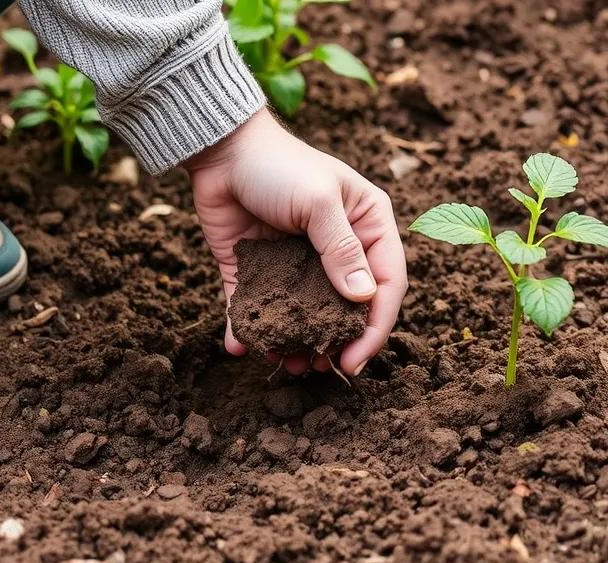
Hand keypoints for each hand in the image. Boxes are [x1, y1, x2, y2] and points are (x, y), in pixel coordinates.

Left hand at [182, 109, 407, 376]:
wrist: (221, 150)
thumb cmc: (280, 164)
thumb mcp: (318, 202)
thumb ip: (341, 250)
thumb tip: (363, 299)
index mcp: (367, 227)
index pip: (386, 284)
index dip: (375, 326)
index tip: (355, 359)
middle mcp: (337, 249)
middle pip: (345, 308)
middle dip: (333, 341)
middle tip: (316, 366)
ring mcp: (296, 262)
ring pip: (302, 314)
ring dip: (293, 341)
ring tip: (284, 362)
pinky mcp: (256, 269)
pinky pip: (255, 306)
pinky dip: (247, 329)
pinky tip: (240, 347)